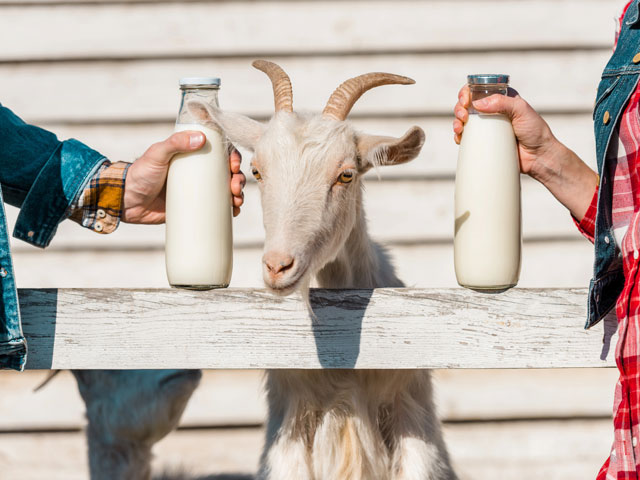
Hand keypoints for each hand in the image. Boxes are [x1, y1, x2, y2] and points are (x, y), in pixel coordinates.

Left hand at [122, 131, 245, 223]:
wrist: (127, 200)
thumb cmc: (140, 173)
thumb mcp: (157, 154)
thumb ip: (175, 143)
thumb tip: (201, 139)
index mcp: (192, 154)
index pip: (220, 152)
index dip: (233, 157)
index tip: (234, 166)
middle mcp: (198, 171)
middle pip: (228, 172)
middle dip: (238, 179)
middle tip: (235, 188)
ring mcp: (198, 189)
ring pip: (226, 190)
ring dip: (238, 195)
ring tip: (236, 202)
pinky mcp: (195, 206)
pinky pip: (217, 207)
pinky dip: (229, 209)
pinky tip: (234, 212)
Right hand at [453, 85, 557, 180]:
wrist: (538, 156)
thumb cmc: (535, 131)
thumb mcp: (521, 111)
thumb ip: (502, 103)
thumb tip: (477, 104)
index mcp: (500, 98)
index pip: (478, 90)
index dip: (466, 92)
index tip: (465, 101)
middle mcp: (491, 111)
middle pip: (466, 104)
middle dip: (459, 108)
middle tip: (463, 117)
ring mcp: (486, 127)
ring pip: (463, 120)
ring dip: (456, 122)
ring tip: (459, 128)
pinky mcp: (484, 141)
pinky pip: (466, 137)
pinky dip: (458, 136)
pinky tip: (459, 138)